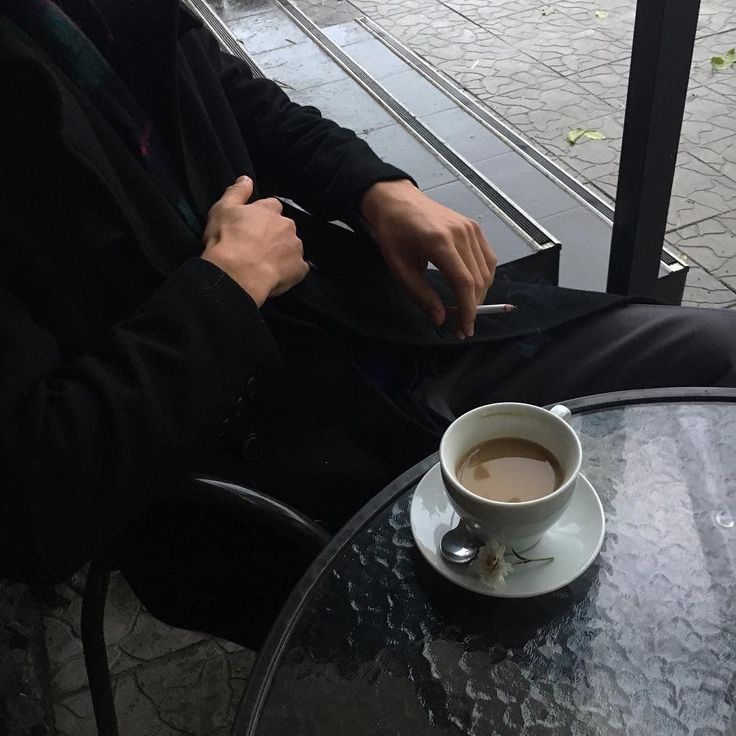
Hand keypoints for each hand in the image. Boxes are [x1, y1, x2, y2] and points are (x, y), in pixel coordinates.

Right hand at [201, 176, 308, 305]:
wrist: (237, 273)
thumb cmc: (226, 239)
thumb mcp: (222, 209)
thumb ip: (236, 192)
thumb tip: (246, 179)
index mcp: (269, 209)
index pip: (272, 206)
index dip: (262, 217)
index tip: (252, 228)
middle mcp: (287, 225)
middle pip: (284, 227)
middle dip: (275, 235)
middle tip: (258, 248)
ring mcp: (295, 247)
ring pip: (292, 247)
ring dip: (283, 252)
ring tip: (266, 264)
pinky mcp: (299, 268)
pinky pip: (299, 268)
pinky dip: (291, 271)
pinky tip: (278, 275)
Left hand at [361, 180, 496, 337]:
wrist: (397, 201)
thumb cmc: (394, 234)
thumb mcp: (400, 269)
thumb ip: (422, 296)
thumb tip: (441, 319)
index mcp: (439, 242)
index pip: (464, 283)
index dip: (468, 310)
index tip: (464, 330)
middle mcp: (461, 233)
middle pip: (479, 280)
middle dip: (473, 307)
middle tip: (461, 325)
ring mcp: (470, 228)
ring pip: (487, 271)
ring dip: (479, 295)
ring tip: (465, 309)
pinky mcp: (474, 227)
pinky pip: (488, 258)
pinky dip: (483, 277)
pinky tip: (472, 289)